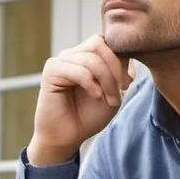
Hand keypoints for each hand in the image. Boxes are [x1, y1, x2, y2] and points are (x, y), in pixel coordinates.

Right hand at [27, 35, 134, 165]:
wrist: (68, 136)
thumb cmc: (89, 115)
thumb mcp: (113, 92)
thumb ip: (120, 72)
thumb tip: (126, 54)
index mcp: (87, 55)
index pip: (107, 42)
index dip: (121, 60)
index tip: (127, 84)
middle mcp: (73, 54)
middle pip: (100, 44)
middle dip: (115, 68)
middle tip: (121, 90)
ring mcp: (61, 61)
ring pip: (91, 58)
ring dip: (106, 80)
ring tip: (109, 99)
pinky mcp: (51, 71)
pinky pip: (77, 70)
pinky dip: (91, 84)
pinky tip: (95, 96)